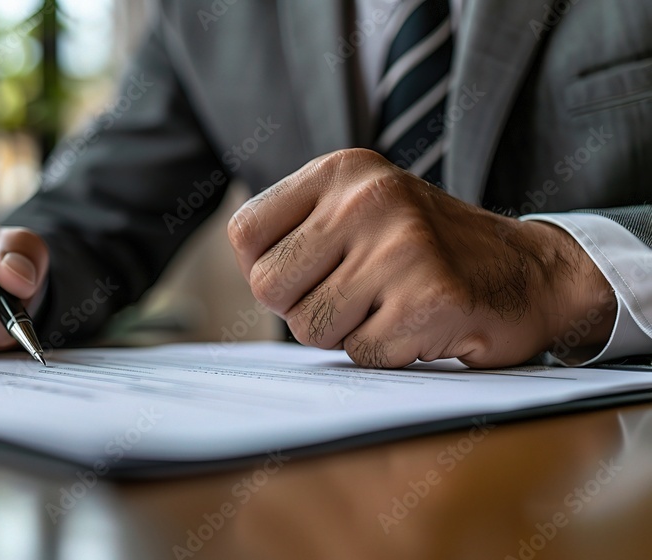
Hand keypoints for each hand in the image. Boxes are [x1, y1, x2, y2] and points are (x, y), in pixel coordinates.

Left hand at [228, 149, 613, 367]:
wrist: (529, 272)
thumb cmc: (423, 251)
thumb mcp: (358, 211)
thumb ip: (298, 231)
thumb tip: (249, 276)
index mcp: (342, 170)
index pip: (245, 233)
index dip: (267, 268)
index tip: (311, 272)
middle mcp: (368, 197)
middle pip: (268, 285)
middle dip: (302, 307)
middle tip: (353, 295)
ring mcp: (400, 245)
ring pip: (309, 327)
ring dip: (345, 332)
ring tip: (390, 305)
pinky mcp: (429, 298)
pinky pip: (360, 353)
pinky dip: (385, 352)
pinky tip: (418, 324)